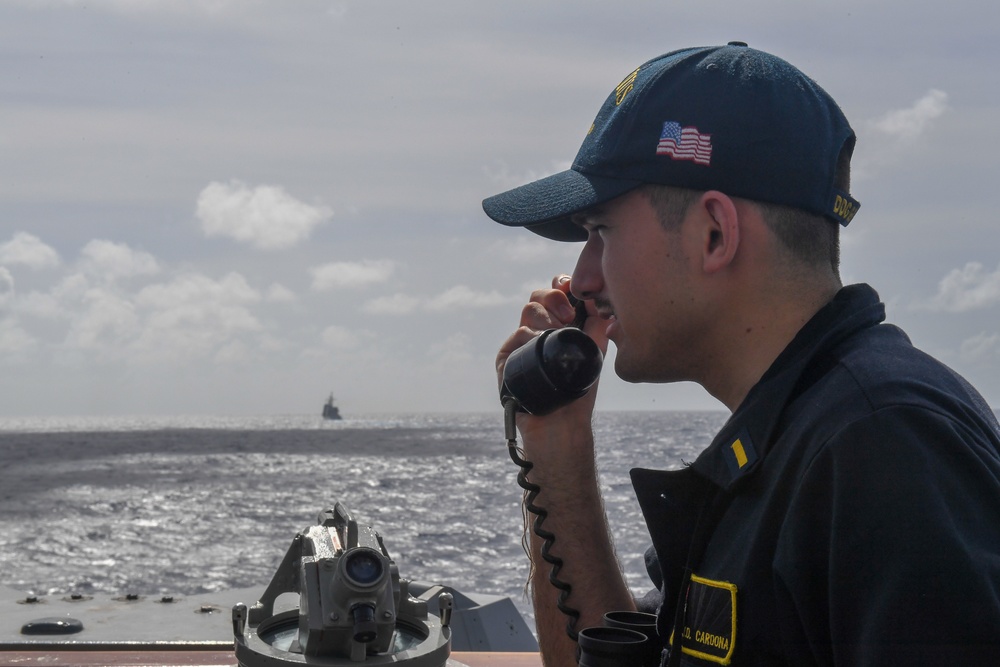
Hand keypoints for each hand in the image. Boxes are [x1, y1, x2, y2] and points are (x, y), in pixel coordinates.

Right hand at [496, 275, 605, 423]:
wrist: (563, 420)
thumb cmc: (579, 388)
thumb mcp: (595, 350)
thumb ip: (598, 323)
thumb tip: (597, 297)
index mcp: (556, 325)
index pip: (554, 294)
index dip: (560, 286)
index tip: (571, 290)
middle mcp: (537, 330)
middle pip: (538, 297)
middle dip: (554, 297)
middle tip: (568, 315)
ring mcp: (520, 342)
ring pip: (528, 311)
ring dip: (546, 318)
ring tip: (558, 334)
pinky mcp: (507, 357)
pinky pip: (518, 334)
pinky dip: (532, 336)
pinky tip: (541, 346)